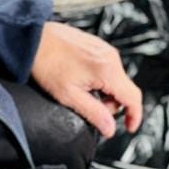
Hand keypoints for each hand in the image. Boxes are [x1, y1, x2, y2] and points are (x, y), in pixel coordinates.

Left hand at [29, 21, 142, 138]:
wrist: (33, 40)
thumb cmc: (47, 64)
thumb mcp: (69, 96)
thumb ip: (93, 113)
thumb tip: (109, 129)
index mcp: (107, 70)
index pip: (133, 97)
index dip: (134, 116)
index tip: (129, 127)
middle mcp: (110, 57)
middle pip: (124, 89)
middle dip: (111, 104)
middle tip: (90, 107)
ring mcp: (104, 49)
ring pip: (116, 78)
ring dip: (105, 92)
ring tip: (81, 91)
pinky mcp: (97, 45)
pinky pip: (108, 67)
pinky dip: (101, 79)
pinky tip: (81, 79)